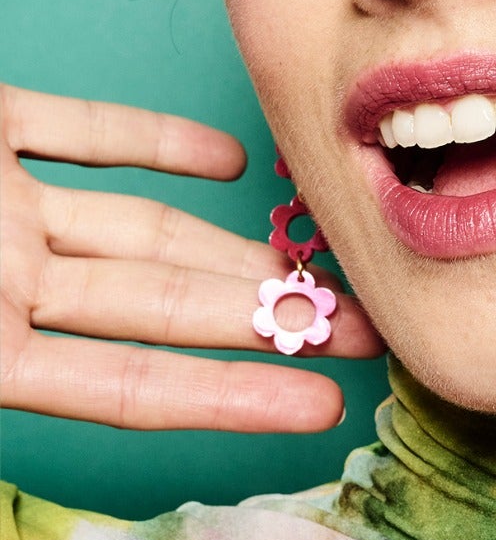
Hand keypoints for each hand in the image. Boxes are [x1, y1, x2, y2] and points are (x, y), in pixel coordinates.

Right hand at [1, 84, 383, 432]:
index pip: (126, 390)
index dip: (231, 399)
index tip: (326, 405)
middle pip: (157, 305)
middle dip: (266, 315)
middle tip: (365, 323)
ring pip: (138, 227)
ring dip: (231, 239)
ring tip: (325, 251)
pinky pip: (85, 135)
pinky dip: (156, 143)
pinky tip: (233, 160)